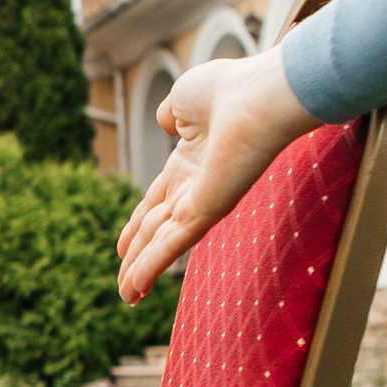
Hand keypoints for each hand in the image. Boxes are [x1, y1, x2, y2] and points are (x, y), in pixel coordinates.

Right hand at [115, 48, 321, 302]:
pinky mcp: (207, 212)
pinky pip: (171, 245)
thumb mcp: (185, 98)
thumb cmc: (233, 90)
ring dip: (140, 271)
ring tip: (126, 296)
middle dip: (138, 254)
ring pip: (162, 243)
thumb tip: (167, 122)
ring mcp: (202, 201)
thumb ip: (171, 114)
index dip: (138, 221)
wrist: (263, 96)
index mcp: (190, 159)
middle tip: (125, 283)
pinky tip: (132, 288)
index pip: (158, 198)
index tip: (123, 244)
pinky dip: (148, 268)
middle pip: (158, 226)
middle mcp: (196, 186)